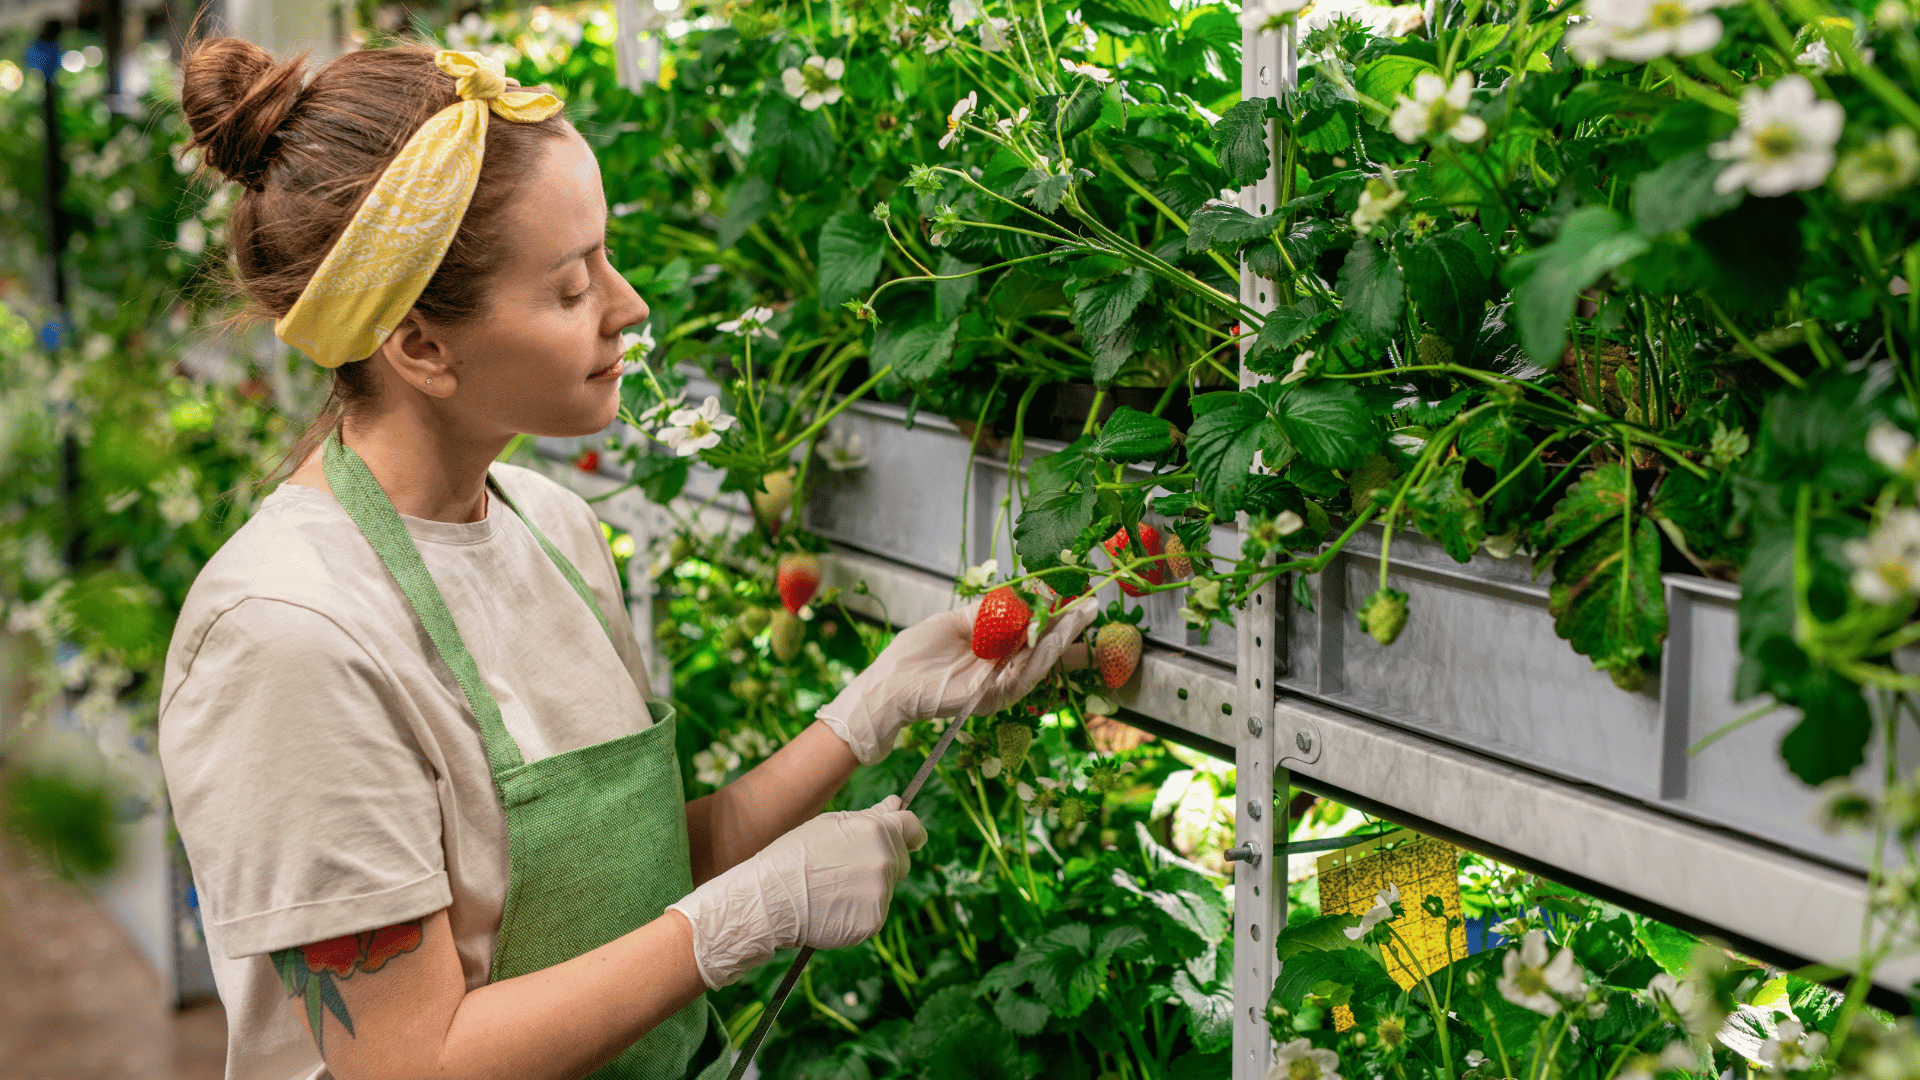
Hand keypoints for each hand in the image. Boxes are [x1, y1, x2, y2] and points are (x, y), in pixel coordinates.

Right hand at [665, 796, 925, 988]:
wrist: (770, 898)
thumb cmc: (795, 855)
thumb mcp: (831, 825)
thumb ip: (871, 816)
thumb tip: (896, 803)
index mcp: (877, 831)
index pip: (913, 828)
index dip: (910, 833)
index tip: (908, 840)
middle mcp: (886, 861)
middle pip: (901, 861)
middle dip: (883, 863)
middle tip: (844, 870)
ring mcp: (882, 893)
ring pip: (885, 890)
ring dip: (867, 890)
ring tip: (830, 890)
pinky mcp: (874, 922)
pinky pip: (874, 914)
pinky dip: (858, 914)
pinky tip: (832, 909)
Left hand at [816, 594, 1098, 763]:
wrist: (889, 684)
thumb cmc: (915, 654)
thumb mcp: (955, 621)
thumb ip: (987, 612)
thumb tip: (1019, 596)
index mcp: (993, 653)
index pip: (1031, 636)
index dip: (1054, 620)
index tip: (1074, 601)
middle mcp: (1001, 671)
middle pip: (1044, 650)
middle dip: (1070, 630)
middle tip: (1094, 608)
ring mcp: (999, 686)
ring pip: (1041, 660)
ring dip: (1065, 638)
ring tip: (1083, 615)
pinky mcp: (994, 695)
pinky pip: (1026, 673)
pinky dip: (1045, 654)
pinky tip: (1059, 635)